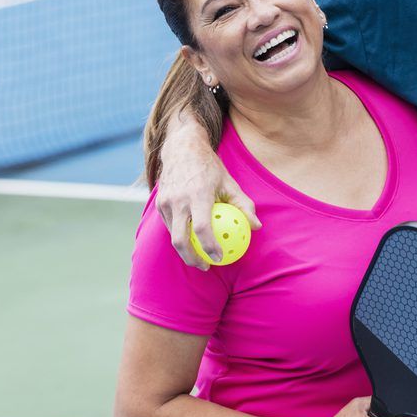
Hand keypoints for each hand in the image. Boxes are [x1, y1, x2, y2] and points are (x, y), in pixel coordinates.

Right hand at [156, 112, 259, 268]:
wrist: (182, 149)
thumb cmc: (211, 168)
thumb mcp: (230, 183)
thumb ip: (244, 205)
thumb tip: (257, 227)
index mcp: (198, 195)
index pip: (202, 229)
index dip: (210, 247)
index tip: (219, 258)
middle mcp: (178, 200)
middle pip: (180, 240)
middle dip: (192, 259)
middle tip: (206, 267)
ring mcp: (165, 202)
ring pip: (173, 235)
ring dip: (185, 250)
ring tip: (199, 257)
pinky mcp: (159, 203)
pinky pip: (170, 226)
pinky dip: (180, 236)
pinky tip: (192, 241)